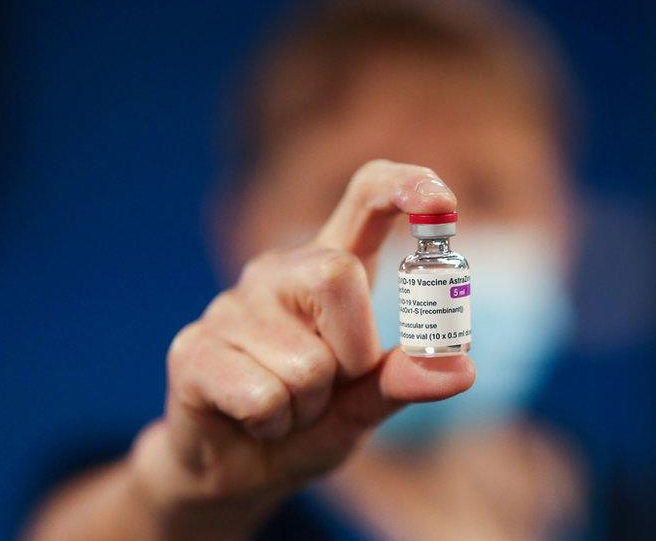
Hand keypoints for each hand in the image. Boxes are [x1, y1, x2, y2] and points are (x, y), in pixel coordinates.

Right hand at [129, 160, 474, 536]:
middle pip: (336, 274)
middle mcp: (278, 273)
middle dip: (352, 353)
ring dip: (309, 407)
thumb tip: (462, 369)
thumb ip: (402, 380)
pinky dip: (273, 426)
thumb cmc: (308, 422)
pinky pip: (263, 397)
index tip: (444, 200)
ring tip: (286, 408)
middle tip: (332, 385)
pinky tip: (253, 421)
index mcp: (330, 269)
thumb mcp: (365, 404)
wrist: (238, 470)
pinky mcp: (192, 348)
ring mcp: (230, 305)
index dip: (406, 185)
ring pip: (305, 361)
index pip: (366, 196)